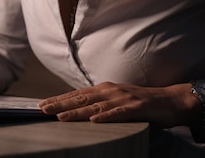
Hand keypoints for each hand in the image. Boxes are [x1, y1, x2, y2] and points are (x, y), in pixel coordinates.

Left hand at [38, 81, 200, 127]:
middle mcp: (109, 91)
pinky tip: (94, 120)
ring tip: (60, 116)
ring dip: (76, 111)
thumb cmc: (140, 102)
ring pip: (95, 106)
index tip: (40, 105)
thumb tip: (78, 109)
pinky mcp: (136, 108)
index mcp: (103, 89)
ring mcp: (122, 99)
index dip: (58, 99)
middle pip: (80, 98)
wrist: (169, 100)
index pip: (76, 94)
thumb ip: (98, 103)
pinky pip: (118, 113)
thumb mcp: (115, 99)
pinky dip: (105, 116)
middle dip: (59, 104)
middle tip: (42, 110)